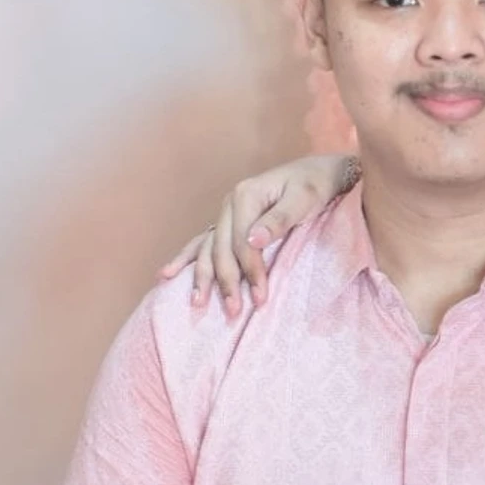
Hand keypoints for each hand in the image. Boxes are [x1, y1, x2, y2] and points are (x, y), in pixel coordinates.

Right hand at [159, 156, 352, 314]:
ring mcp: (225, 213)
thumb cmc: (314, 186)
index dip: (250, 270)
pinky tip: (166, 275)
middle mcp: (230, 203)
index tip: (261, 296)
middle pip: (221, 248)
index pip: (242, 241)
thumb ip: (279, 220)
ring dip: (202, 277)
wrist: (318, 173)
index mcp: (246, 195)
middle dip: (226, 281)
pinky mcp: (228, 222)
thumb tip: (253, 240)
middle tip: (234, 311)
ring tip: (197, 303)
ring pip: (208, 248)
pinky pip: (203, 242)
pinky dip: (187, 259)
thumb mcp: (303, 199)